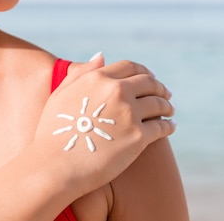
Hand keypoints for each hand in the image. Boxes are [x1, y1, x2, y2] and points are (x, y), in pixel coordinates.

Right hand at [32, 54, 175, 196]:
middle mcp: (117, 91)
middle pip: (148, 83)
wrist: (54, 167)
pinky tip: (170, 127)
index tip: (150, 77)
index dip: (143, 71)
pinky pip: (161, 127)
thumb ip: (81, 73)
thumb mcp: (61, 95)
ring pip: (158, 104)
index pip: (130, 67)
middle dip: (159, 87)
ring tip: (169, 110)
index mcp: (99, 78)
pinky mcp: (138, 137)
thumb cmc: (53, 133)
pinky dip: (168, 126)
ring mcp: (129, 113)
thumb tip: (102, 56)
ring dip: (167, 105)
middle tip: (165, 93)